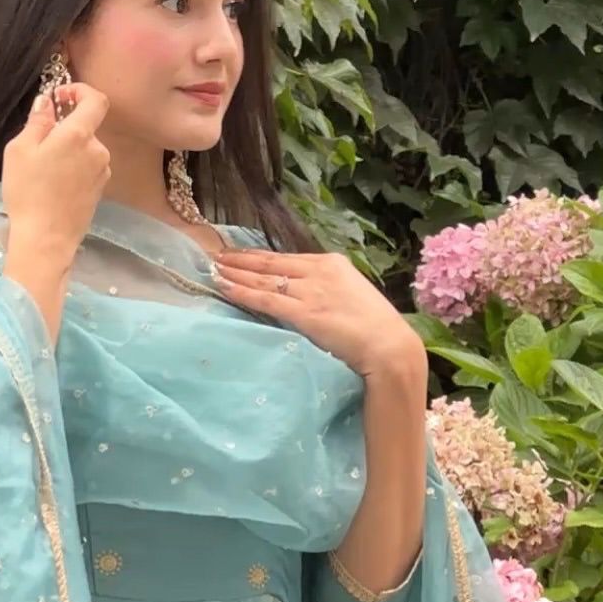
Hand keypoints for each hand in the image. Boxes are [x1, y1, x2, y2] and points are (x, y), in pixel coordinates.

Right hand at [1, 81, 110, 274]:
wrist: (45, 239)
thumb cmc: (28, 192)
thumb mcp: (20, 150)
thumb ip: (38, 121)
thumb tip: (47, 102)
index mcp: (79, 134)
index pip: (95, 99)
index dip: (80, 91)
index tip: (61, 97)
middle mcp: (98, 150)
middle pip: (87, 127)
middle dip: (66, 127)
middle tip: (39, 143)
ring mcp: (102, 172)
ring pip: (86, 149)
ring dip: (69, 150)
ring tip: (44, 169)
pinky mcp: (100, 190)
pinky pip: (88, 168)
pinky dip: (74, 167)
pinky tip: (55, 185)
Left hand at [212, 248, 426, 378]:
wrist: (389, 347)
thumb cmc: (375, 329)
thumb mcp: (351, 297)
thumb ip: (328, 291)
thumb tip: (308, 296)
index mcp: (332, 264)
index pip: (287, 258)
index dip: (260, 256)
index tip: (240, 254)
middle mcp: (319, 271)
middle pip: (271, 263)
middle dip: (241, 259)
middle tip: (217, 255)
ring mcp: (310, 291)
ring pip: (263, 278)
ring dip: (235, 273)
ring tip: (213, 268)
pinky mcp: (304, 312)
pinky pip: (265, 298)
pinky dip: (242, 291)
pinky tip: (224, 286)